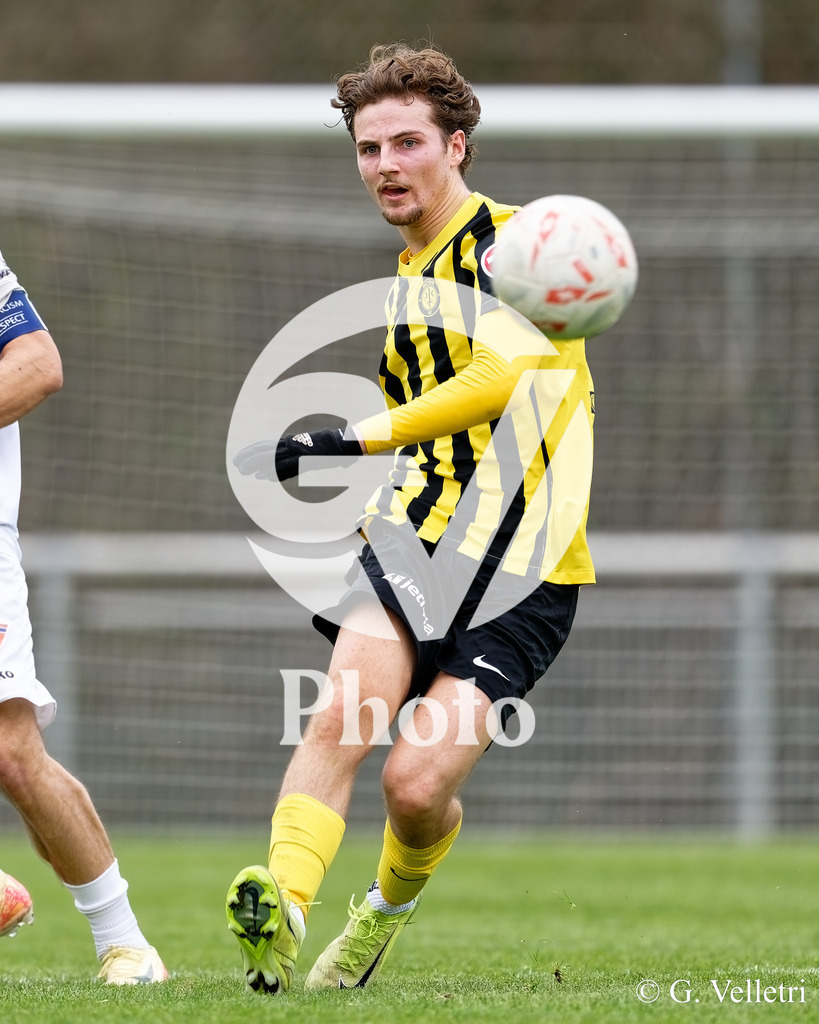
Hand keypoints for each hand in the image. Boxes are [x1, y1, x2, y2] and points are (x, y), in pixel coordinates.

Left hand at [233, 427, 360, 481]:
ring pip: (272, 457)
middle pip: (264, 450)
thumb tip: (270, 475)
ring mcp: (297, 451)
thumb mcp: (302, 454)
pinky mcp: (305, 459)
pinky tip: (264, 477)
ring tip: (244, 471)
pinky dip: (275, 471)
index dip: (249, 452)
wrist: (341, 443)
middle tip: (235, 464)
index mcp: (288, 442)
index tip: (238, 458)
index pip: (264, 446)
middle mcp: (290, 445)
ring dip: (257, 464)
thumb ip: (288, 463)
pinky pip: (287, 465)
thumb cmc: (324, 448)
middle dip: (248, 457)